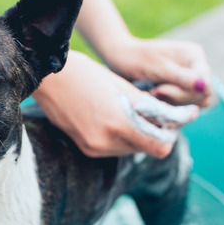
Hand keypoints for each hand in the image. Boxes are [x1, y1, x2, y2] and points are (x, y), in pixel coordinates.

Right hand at [33, 52, 198, 158]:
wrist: (48, 79)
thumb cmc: (86, 75)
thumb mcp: (124, 88)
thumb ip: (150, 107)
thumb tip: (175, 119)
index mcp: (118, 124)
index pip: (160, 147)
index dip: (169, 135)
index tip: (174, 120)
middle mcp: (105, 142)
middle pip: (146, 148)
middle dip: (154, 133)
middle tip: (157, 112)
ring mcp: (94, 147)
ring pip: (130, 149)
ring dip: (137, 134)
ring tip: (132, 112)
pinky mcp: (85, 147)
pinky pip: (114, 148)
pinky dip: (121, 136)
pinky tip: (115, 117)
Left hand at [100, 36, 215, 107]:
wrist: (119, 60)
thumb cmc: (137, 59)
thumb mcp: (159, 67)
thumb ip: (182, 78)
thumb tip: (205, 86)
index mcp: (194, 56)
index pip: (206, 83)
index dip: (189, 92)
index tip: (162, 89)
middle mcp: (194, 69)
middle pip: (201, 96)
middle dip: (177, 98)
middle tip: (154, 92)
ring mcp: (186, 83)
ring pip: (192, 105)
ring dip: (172, 104)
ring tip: (152, 94)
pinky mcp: (177, 94)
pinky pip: (181, 108)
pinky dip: (167, 108)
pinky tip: (153, 100)